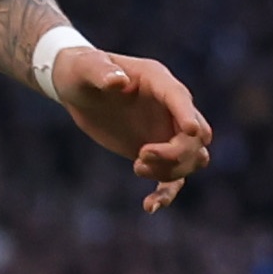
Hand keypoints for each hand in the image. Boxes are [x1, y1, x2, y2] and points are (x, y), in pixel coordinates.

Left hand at [55, 47, 213, 211]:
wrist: (77, 87)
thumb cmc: (82, 70)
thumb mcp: (86, 67)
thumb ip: (101, 72)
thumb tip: (117, 82)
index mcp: (158, 81)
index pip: (180, 98)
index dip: (187, 115)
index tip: (191, 131)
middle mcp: (171, 107)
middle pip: (195, 136)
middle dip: (177, 151)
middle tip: (141, 155)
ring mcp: (166, 131)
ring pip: (192, 159)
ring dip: (171, 170)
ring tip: (137, 166)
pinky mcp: (156, 153)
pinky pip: (173, 178)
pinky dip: (166, 194)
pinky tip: (150, 207)